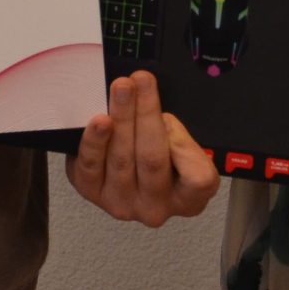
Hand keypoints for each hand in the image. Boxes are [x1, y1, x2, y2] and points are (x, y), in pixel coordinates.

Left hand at [67, 71, 219, 225]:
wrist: (127, 172)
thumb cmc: (161, 158)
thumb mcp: (183, 146)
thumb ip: (177, 135)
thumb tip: (156, 113)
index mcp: (188, 199)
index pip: (197, 179)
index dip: (183, 147)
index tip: (169, 116)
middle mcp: (156, 207)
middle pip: (152, 159)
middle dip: (146, 114)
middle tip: (141, 82)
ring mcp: (122, 203)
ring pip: (122, 158)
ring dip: (122, 117)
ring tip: (122, 89)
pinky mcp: (93, 193)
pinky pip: (91, 167)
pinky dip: (95, 141)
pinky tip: (99, 121)